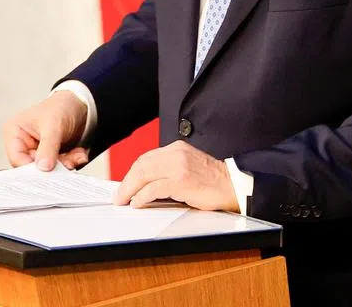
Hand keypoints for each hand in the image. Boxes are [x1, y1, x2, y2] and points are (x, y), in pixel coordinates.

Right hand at [2, 91, 90, 169]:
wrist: (80, 104)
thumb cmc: (61, 106)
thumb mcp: (53, 125)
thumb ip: (47, 147)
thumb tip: (43, 167)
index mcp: (15, 132)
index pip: (16, 158)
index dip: (31, 168)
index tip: (46, 170)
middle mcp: (24, 143)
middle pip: (33, 166)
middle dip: (53, 167)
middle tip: (67, 164)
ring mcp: (38, 150)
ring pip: (48, 168)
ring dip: (65, 164)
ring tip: (77, 157)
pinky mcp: (52, 155)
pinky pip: (60, 166)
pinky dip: (71, 161)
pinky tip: (79, 154)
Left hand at [114, 141, 238, 211]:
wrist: (233, 185)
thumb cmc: (213, 180)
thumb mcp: (188, 166)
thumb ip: (169, 170)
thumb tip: (146, 184)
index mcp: (177, 148)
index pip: (146, 158)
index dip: (132, 173)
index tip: (125, 184)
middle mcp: (176, 153)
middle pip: (141, 165)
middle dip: (126, 181)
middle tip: (118, 195)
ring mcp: (178, 166)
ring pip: (143, 174)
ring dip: (129, 189)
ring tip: (122, 200)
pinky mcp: (181, 181)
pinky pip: (153, 188)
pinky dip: (141, 196)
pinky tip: (137, 202)